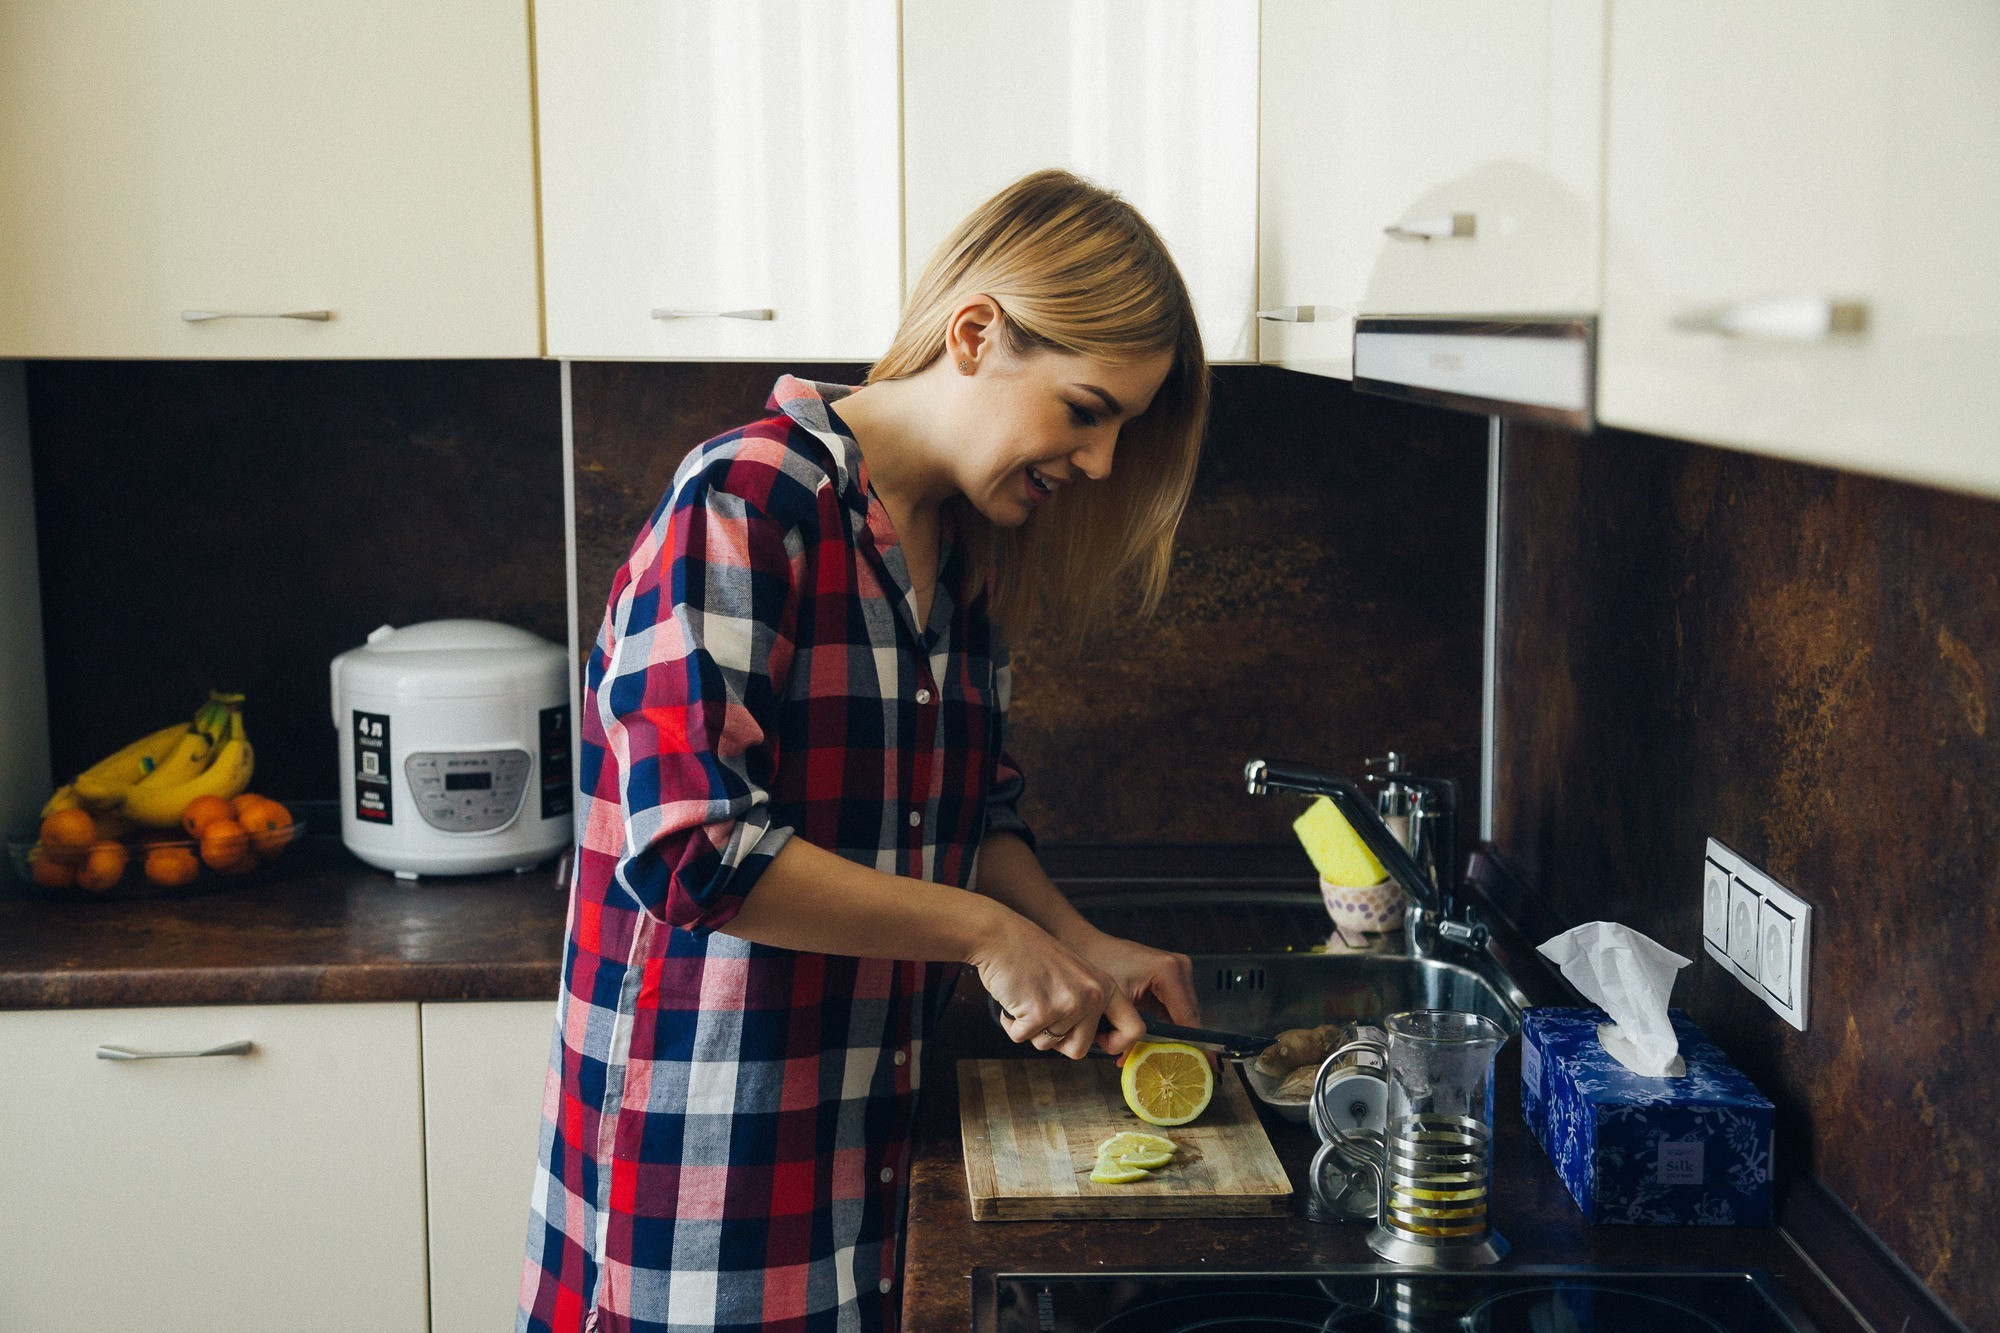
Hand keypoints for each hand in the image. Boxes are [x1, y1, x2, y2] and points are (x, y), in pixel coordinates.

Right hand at [968, 908, 1146, 1060]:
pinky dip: (1012, 1025)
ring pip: (1048, 1046)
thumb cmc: (1033, 956)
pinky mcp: (1040, 1012)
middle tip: (1042, 1013)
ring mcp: (1068, 1004)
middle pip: (1080, 1049)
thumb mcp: (1077, 975)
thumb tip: (1088, 1045)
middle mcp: (1093, 996)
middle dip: (1057, 1039)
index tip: (1098, 1042)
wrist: (1000, 935)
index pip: (1134, 1030)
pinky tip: (1011, 999)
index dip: (1116, 1044)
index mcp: (1106, 987)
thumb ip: (1090, 1005)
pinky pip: (1022, 1038)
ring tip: (1027, 999)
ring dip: (1032, 1030)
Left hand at [1065, 929, 1202, 1066]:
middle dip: (1175, 1044)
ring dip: (1169, 1035)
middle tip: (1163, 1065)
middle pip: (1189, 1019)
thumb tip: (1135, 1062)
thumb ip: (1129, 1035)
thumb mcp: (1116, 1004)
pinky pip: (1174, 1009)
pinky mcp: (1170, 977)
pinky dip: (1164, 1025)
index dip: (1195, 1047)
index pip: (1189, 1019)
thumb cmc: (1097, 963)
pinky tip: (1150, 1038)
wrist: (1085, 945)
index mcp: (1169, 972)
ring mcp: (1177, 970)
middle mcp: (1179, 968)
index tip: (1207, 1067)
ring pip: (1183, 1016)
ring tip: (1150, 1050)